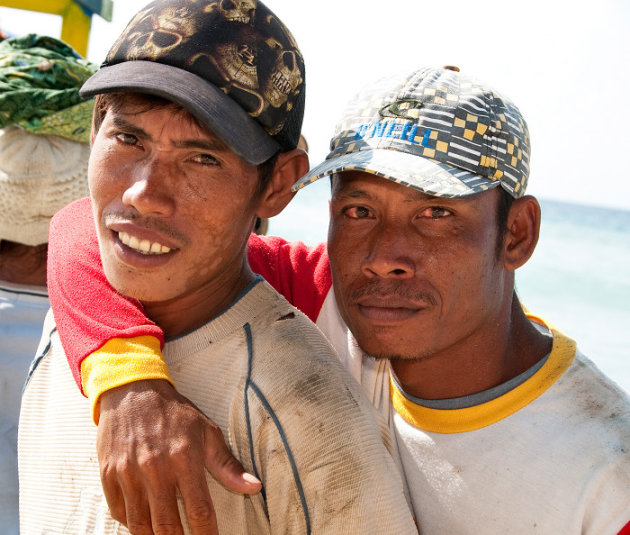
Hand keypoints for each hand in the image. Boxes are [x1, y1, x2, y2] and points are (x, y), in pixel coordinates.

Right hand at [96, 379, 260, 533]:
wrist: (132, 390)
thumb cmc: (174, 412)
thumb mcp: (207, 431)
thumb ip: (228, 465)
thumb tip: (254, 487)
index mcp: (184, 458)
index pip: (200, 511)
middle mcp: (155, 468)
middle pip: (167, 526)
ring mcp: (128, 472)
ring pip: (139, 525)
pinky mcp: (108, 474)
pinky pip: (117, 512)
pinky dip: (131, 524)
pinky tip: (143, 522)